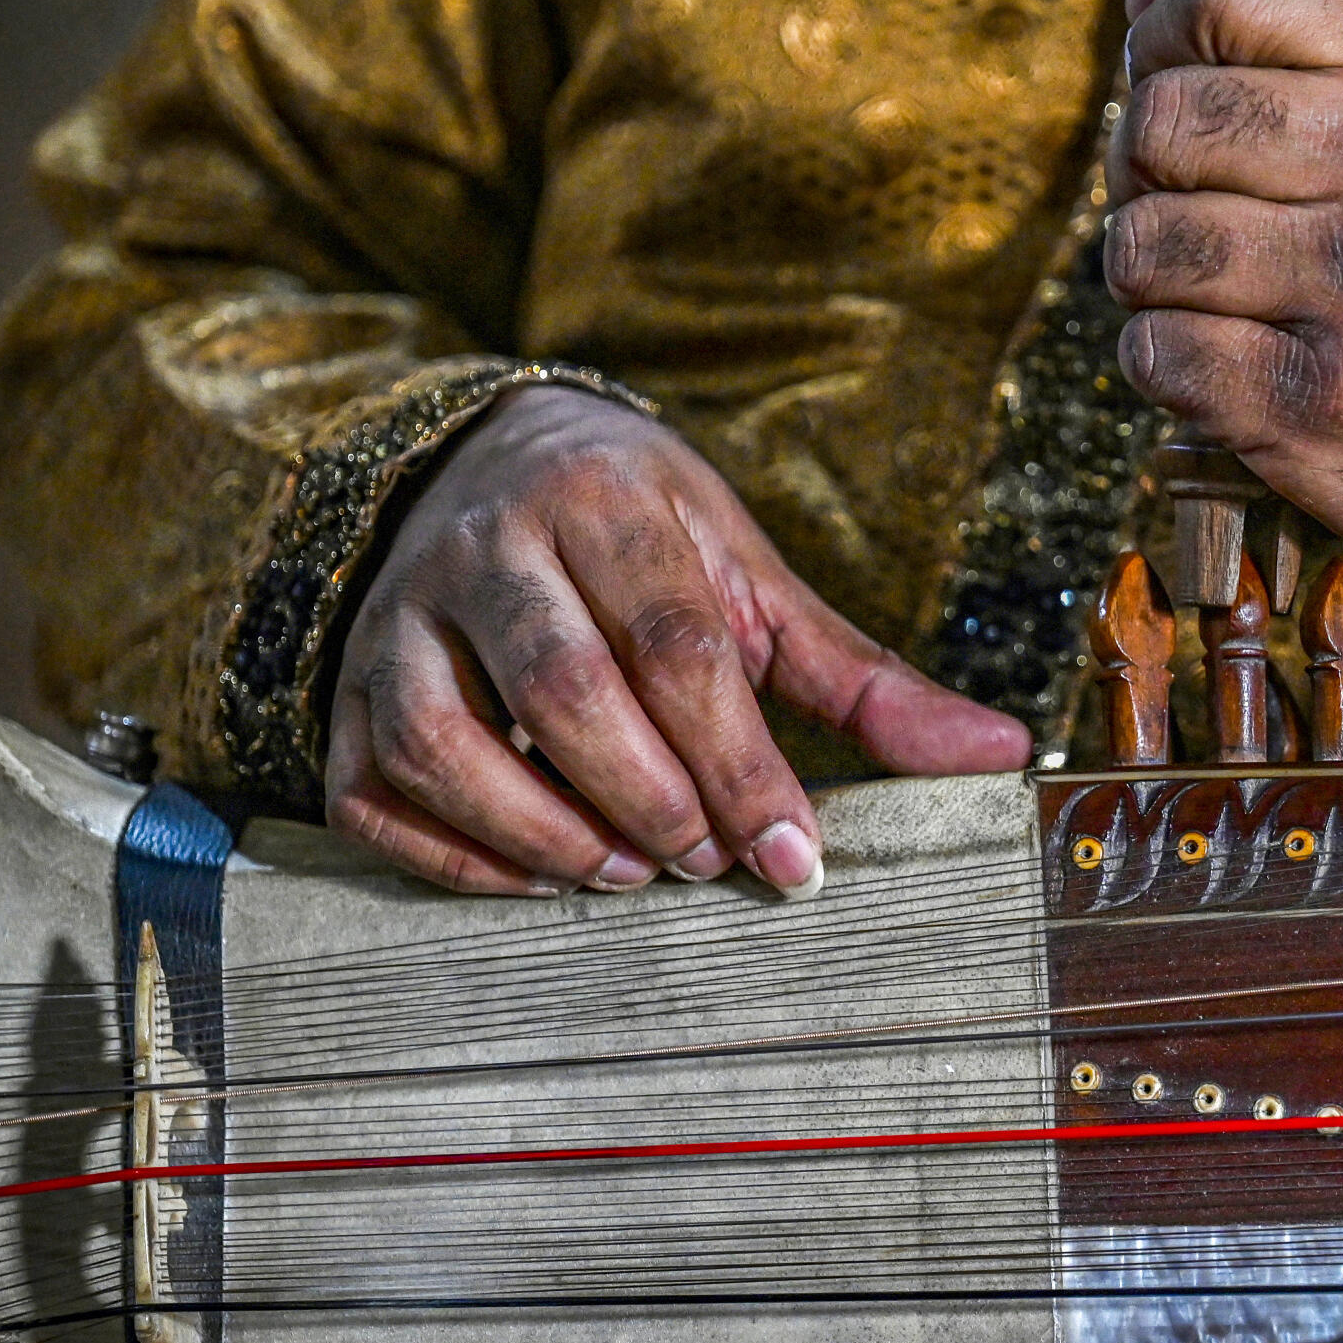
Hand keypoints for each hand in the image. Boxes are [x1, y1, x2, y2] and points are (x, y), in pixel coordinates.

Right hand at [325, 387, 1031, 896]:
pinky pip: (368, 784)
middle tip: (710, 862)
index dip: (741, 761)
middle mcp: (487, 545)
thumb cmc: (642, 537)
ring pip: (440, 735)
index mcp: (605, 497)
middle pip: (562, 683)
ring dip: (537, 829)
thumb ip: (862, 679)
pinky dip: (449, 854)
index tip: (796, 859)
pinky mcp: (345, 687)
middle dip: (649, 795)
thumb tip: (998, 756)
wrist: (487, 462)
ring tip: (623, 877)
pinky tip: (532, 879)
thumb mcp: (752, 577)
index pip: (676, 640)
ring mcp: (398, 616)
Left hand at [1106, 0, 1342, 603]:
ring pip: (1142, 243)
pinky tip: (1233, 364)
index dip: (1163, 34)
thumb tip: (1146, 0)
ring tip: (1224, 294)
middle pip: (1160, 120)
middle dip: (1144, 173)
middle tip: (1195, 210)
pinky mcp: (1318, 400)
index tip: (1172, 81)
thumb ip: (1299, 41)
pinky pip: (1154, 351)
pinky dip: (1169, 365)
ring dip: (1153, 279)